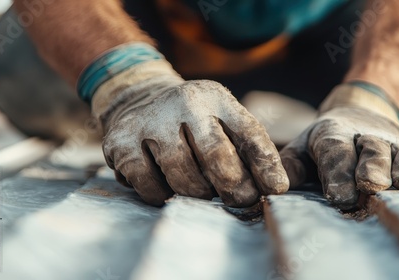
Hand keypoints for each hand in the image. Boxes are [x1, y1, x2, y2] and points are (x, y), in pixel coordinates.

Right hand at [95, 69, 287, 206]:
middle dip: (235, 187)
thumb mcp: (220, 117)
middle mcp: (184, 102)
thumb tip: (273, 188)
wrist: (137, 98)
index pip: (248, 132)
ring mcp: (151, 120)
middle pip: (217, 156)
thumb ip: (244, 146)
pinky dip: (162, 195)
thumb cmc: (191, 121)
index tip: (276, 189)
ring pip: (184, 177)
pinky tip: (167, 188)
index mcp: (215, 97)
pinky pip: (150, 186)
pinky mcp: (121, 141)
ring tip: (201, 191)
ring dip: (197, 193)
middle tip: (242, 201)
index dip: (266, 165)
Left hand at [279, 84, 398, 208]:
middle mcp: (367, 138)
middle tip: (370, 186)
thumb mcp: (301, 147)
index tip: (338, 196)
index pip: (336, 152)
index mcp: (334, 135)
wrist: (361, 114)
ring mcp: (395, 145)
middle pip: (372, 151)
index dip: (338, 172)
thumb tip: (276, 188)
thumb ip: (288, 166)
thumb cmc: (325, 142)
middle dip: (372, 168)